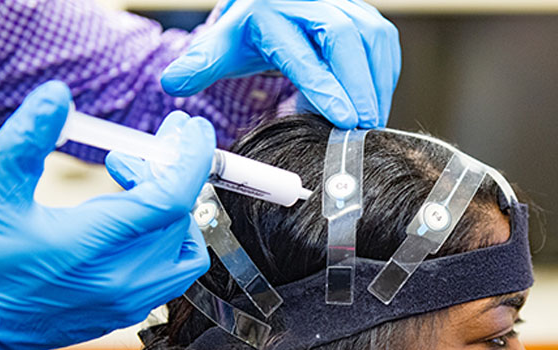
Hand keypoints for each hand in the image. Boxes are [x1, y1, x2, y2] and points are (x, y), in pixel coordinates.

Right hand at [0, 81, 213, 349]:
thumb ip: (27, 138)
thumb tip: (58, 95)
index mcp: (93, 248)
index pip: (171, 199)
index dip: (190, 158)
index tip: (192, 128)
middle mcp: (122, 282)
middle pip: (178, 216)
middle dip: (166, 173)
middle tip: (130, 153)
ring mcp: (129, 303)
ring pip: (184, 248)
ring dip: (169, 208)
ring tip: (128, 185)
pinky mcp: (128, 313)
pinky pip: (172, 272)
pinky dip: (166, 238)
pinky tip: (130, 220)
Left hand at [160, 0, 399, 128]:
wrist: (274, 5)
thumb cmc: (249, 33)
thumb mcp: (221, 48)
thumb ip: (199, 66)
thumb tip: (172, 83)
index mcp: (271, 12)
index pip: (304, 53)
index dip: (326, 87)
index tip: (343, 120)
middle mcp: (313, 3)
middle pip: (348, 40)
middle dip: (360, 87)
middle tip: (363, 129)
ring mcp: (346, 5)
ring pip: (374, 41)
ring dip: (375, 86)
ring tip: (369, 124)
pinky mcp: (367, 17)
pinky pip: (385, 47)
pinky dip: (383, 79)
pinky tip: (372, 104)